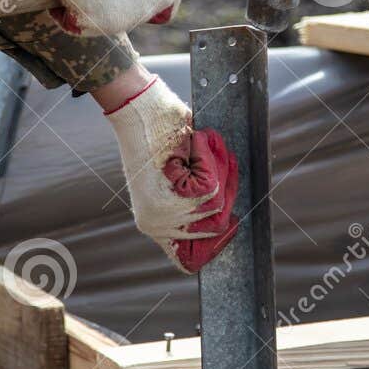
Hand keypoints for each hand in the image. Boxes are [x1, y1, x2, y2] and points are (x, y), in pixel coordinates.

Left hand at [102, 75, 238, 273]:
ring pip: (218, 204)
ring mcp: (168, 215)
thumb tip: (226, 218)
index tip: (230, 223)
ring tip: (202, 143)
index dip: (213, 245)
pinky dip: (211, 159)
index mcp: (152, 223)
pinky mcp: (180, 197)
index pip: (189, 258)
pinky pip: (214, 185)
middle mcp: (157, 226)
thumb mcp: (170, 176)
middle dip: (225, 190)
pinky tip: (196, 141)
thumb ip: (190, 199)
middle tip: (221, 158)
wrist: (138, 110)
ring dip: (217, 169)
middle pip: (216, 226)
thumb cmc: (154, 136)